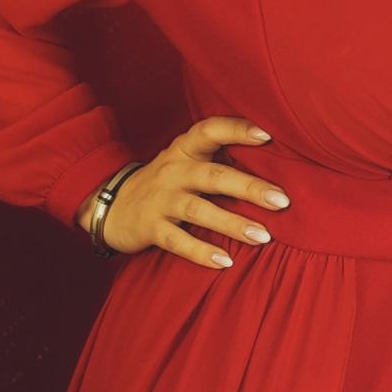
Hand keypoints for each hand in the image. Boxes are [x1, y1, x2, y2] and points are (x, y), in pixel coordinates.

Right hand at [88, 115, 290, 265]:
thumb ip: (218, 160)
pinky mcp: (150, 227)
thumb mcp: (185, 163)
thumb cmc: (164, 184)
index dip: (237, 130)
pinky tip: (225, 261)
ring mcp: (160, 200)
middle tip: (282, 200)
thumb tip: (275, 166)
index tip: (267, 136)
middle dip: (249, 188)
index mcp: (184, 150)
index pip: (210, 130)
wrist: (110, 206)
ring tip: (263, 236)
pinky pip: (177, 241)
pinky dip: (201, 252)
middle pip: (213, 176)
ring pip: (198, 210)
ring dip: (232, 224)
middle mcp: (173, 171)